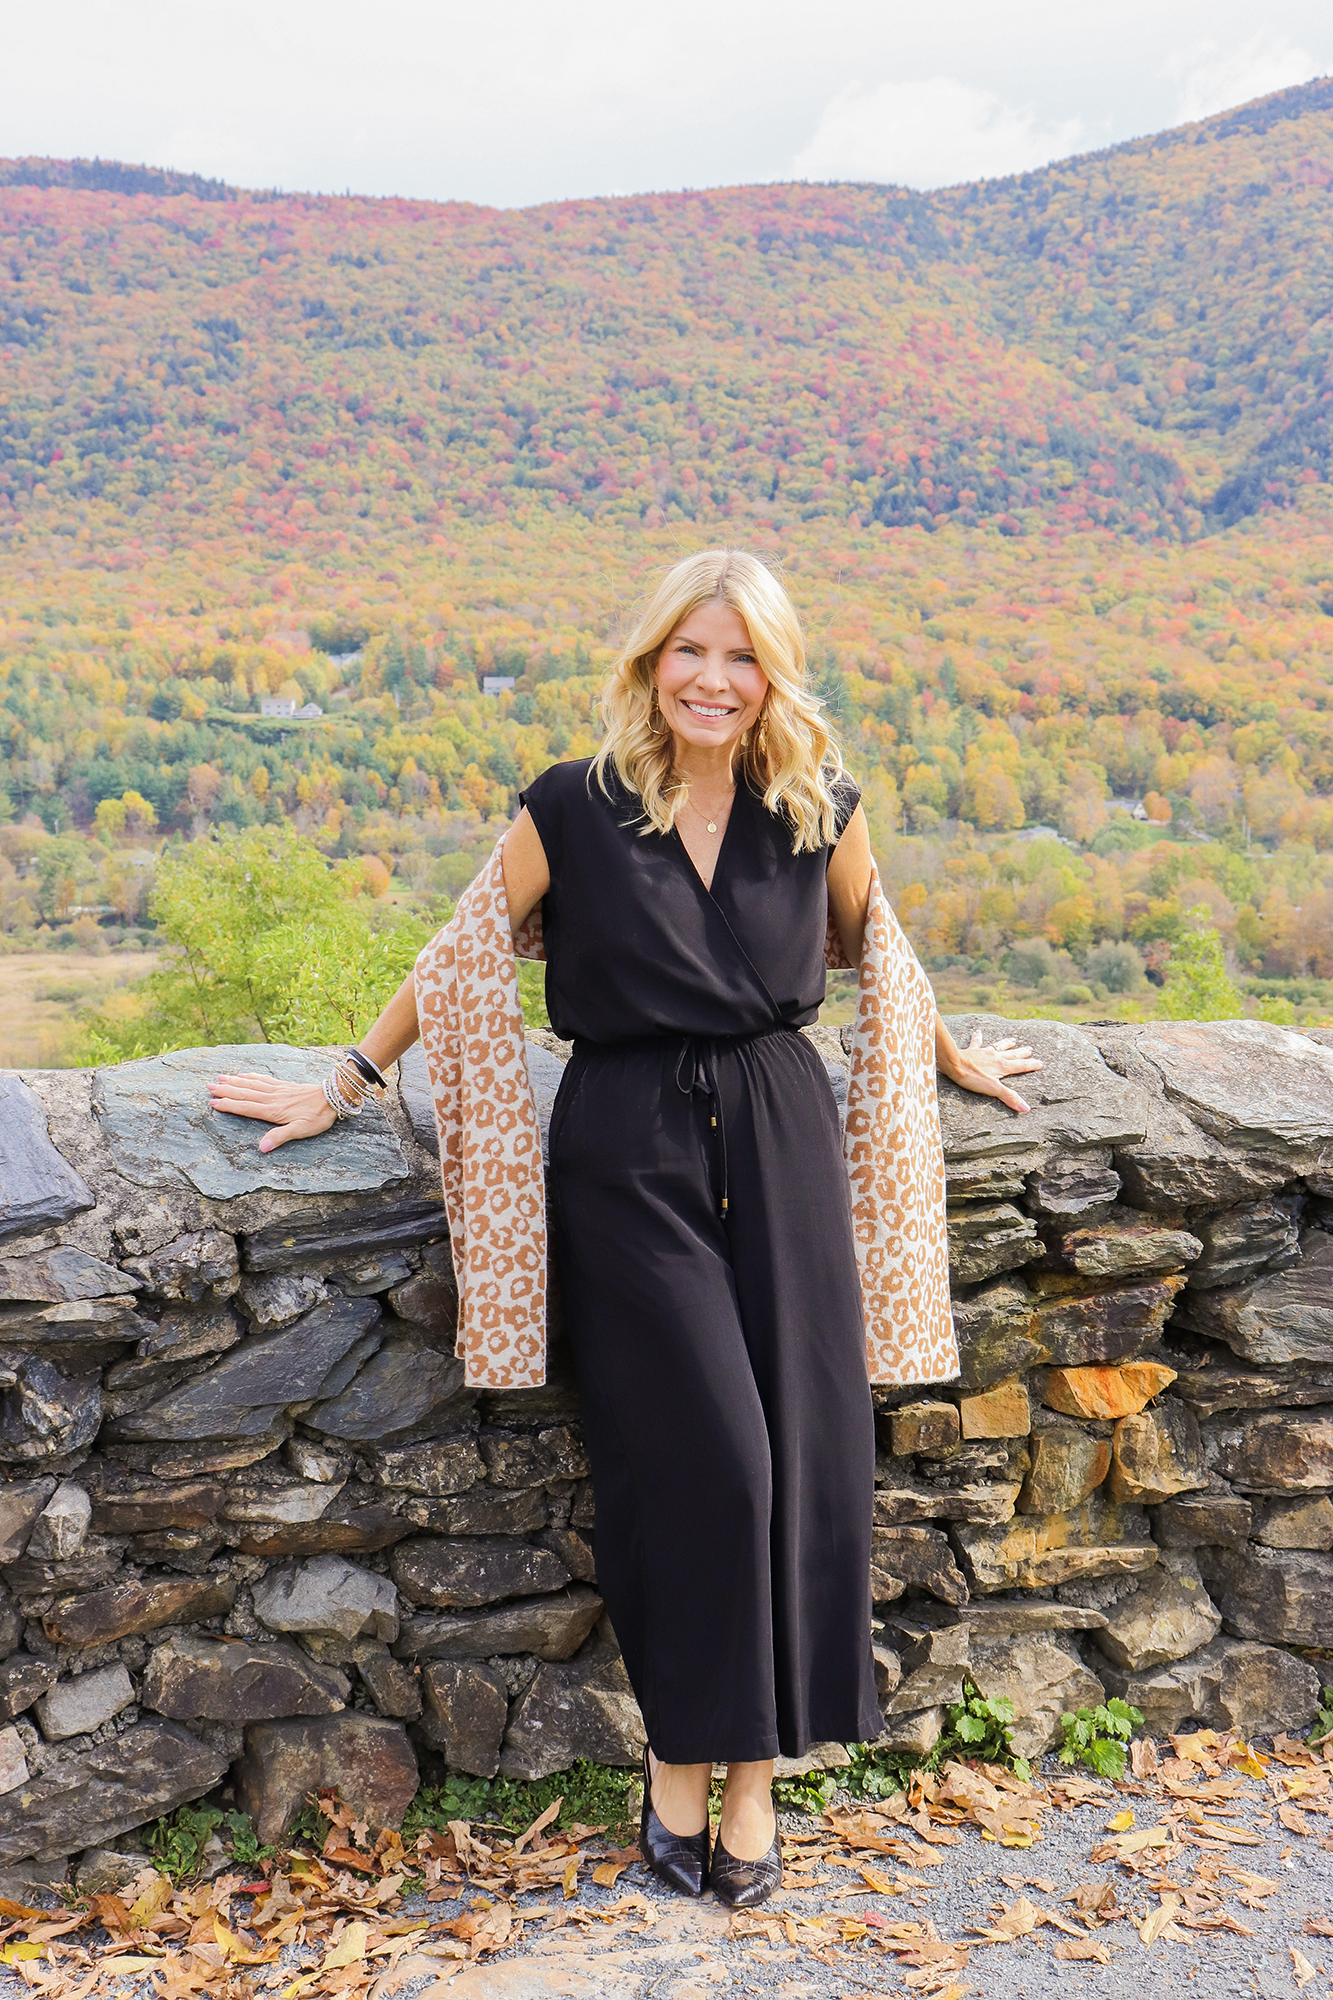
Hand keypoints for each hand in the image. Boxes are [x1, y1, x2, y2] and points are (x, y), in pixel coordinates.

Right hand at [208, 1072, 336, 1151]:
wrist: (333, 1097)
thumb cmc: (318, 1117)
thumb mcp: (301, 1131)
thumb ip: (280, 1137)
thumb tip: (261, 1148)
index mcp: (273, 1111)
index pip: (246, 1107)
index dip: (229, 1105)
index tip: (213, 1103)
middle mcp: (272, 1098)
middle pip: (244, 1093)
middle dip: (226, 1090)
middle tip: (208, 1086)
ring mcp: (278, 1090)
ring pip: (252, 1084)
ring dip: (235, 1081)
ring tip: (220, 1078)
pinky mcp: (284, 1086)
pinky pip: (264, 1079)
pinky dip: (251, 1076)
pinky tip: (244, 1074)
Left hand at [941, 1032, 1042, 1115]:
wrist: (953, 1063)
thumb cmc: (972, 1077)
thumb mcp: (993, 1089)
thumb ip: (1009, 1097)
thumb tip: (1026, 1108)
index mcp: (1002, 1067)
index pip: (1021, 1066)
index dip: (1032, 1065)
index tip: (1041, 1063)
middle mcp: (995, 1057)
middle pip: (1012, 1055)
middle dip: (1022, 1053)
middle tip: (1030, 1049)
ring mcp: (983, 1053)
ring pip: (998, 1047)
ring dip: (1006, 1044)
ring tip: (1013, 1039)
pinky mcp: (972, 1051)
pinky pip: (977, 1043)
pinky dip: (978, 1037)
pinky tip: (978, 1031)